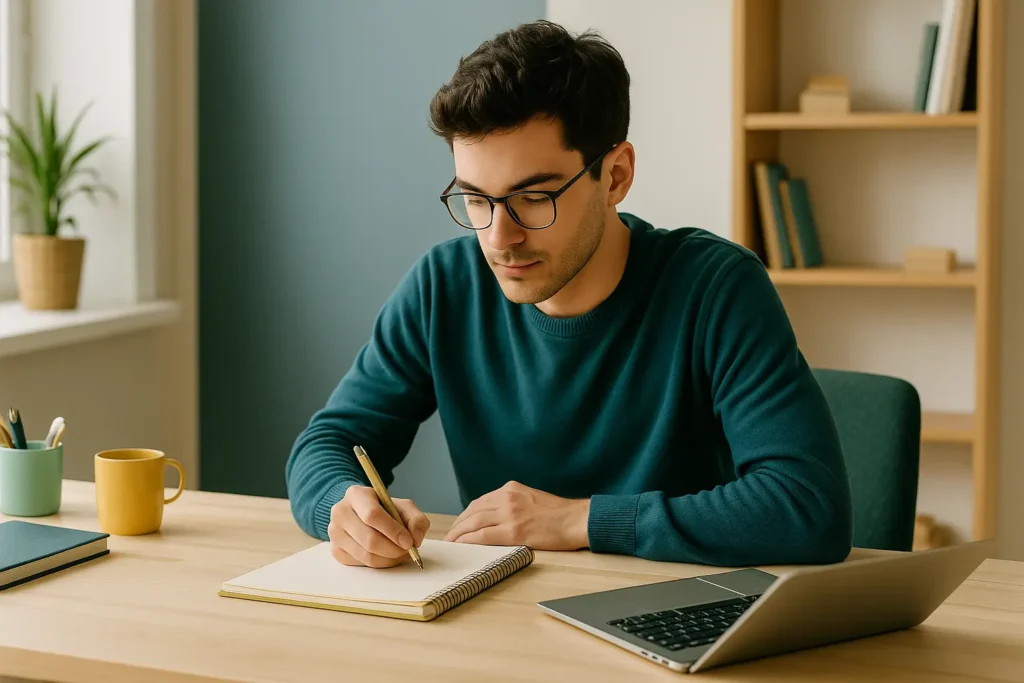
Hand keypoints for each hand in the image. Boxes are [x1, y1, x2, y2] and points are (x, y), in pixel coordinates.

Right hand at [328, 485, 429, 567]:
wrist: (361, 514)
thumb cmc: (384, 510)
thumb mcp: (403, 507)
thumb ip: (416, 520)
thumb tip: (416, 539)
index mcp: (356, 494)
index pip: (372, 515)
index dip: (393, 531)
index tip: (408, 542)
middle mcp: (340, 512)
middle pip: (369, 539)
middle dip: (393, 549)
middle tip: (407, 551)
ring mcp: (335, 532)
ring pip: (365, 555)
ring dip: (388, 559)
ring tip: (399, 553)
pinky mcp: (335, 549)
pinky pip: (360, 564)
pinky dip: (378, 564)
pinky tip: (386, 555)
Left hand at [443, 481, 589, 550]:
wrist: (577, 520)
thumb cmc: (560, 514)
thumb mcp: (532, 498)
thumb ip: (513, 504)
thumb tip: (496, 517)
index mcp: (511, 489)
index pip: (480, 502)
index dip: (466, 515)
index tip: (459, 525)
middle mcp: (507, 498)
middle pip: (472, 511)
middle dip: (458, 525)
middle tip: (450, 536)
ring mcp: (510, 514)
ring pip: (473, 523)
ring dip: (459, 534)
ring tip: (452, 543)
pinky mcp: (514, 531)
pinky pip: (482, 536)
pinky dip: (468, 541)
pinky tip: (462, 546)